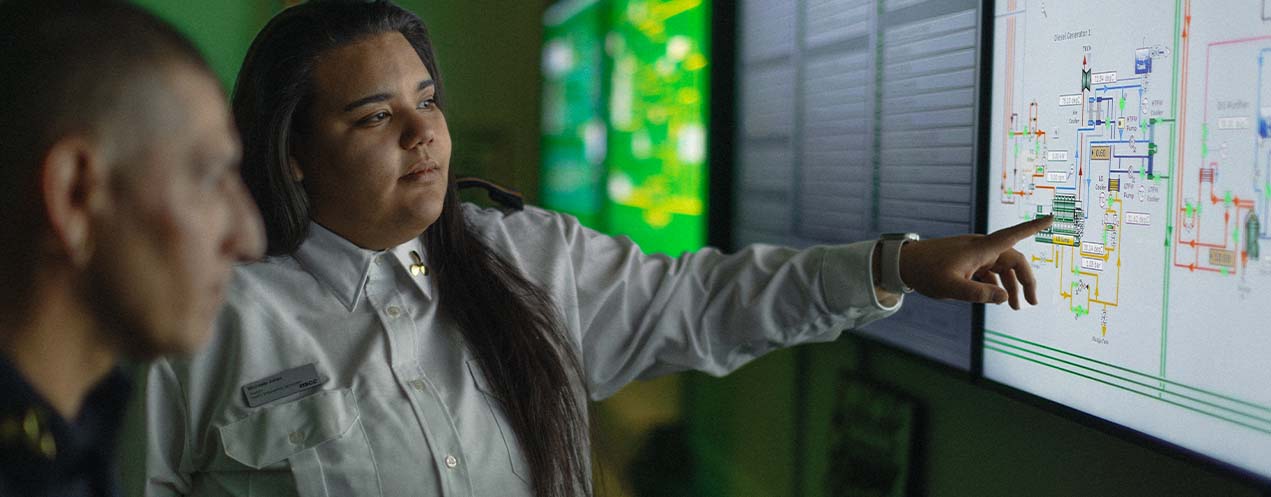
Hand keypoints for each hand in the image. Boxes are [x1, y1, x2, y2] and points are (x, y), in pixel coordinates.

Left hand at [898, 216, 1052, 308]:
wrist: (903, 264)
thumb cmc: (925, 272)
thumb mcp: (951, 287)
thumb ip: (978, 294)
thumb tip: (1006, 298)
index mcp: (981, 249)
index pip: (1013, 235)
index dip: (1034, 227)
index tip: (1053, 217)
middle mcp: (981, 249)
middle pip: (1013, 260)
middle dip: (1025, 280)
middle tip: (1032, 302)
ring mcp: (974, 255)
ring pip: (1001, 268)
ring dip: (1010, 286)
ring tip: (1015, 307)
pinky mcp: (967, 262)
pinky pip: (988, 272)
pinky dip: (995, 284)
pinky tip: (996, 298)